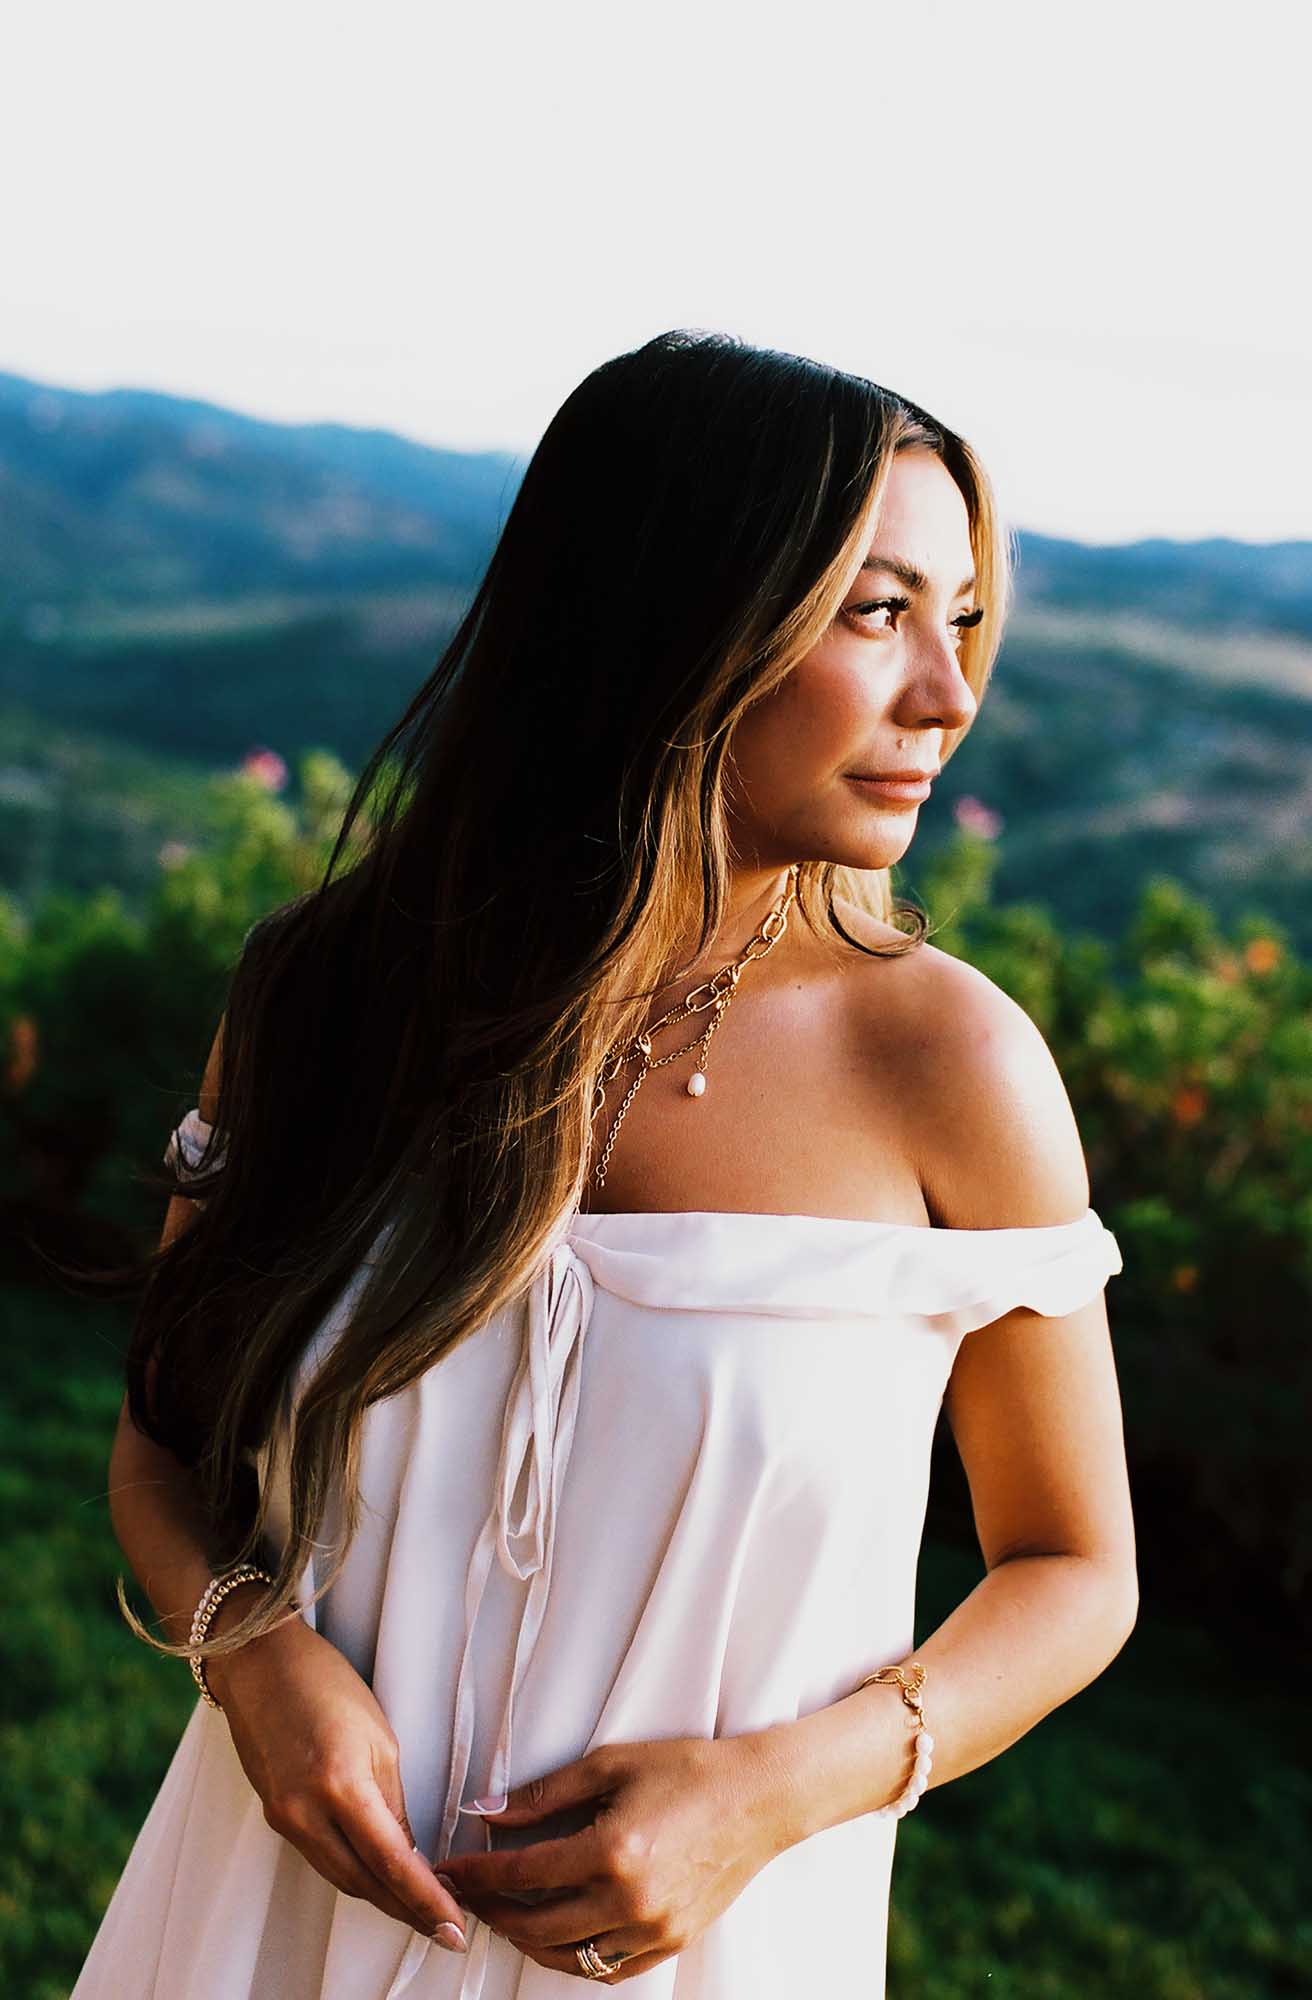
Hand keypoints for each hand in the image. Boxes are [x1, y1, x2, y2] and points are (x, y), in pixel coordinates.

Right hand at [207, 1596, 467, 1952]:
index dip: (425, 1901)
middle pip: (363, 1882)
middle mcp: (305, 1813)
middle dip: (406, 1910)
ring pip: (340, 1876)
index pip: (391, 1862)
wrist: (259, 1662)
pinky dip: (353, 1872)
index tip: (455, 1929)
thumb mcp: (378, 1736)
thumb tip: (407, 1855)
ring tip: (422, 1908)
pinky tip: (378, 1876)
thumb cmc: (326, 1684)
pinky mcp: (274, 1815)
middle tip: (447, 1928)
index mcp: (339, 1785)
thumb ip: (392, 1802)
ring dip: (381, 1896)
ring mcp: (284, 1818)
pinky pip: (321, 1857)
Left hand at [434, 1732, 791, 1981]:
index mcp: (610, 1851)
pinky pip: (608, 1969)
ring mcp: (652, 1928)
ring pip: (568, 1957)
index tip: (451, 1868)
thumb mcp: (612, 1764)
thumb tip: (487, 1812)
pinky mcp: (671, 1941)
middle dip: (492, 1912)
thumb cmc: (689, 1770)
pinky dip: (575, 1957)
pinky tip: (559, 1934)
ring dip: (528, 1940)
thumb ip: (544, 1794)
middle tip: (469, 1895)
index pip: (521, 1873)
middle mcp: (629, 1900)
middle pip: (535, 1925)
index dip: (477, 1874)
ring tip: (508, 1915)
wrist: (759, 1796)